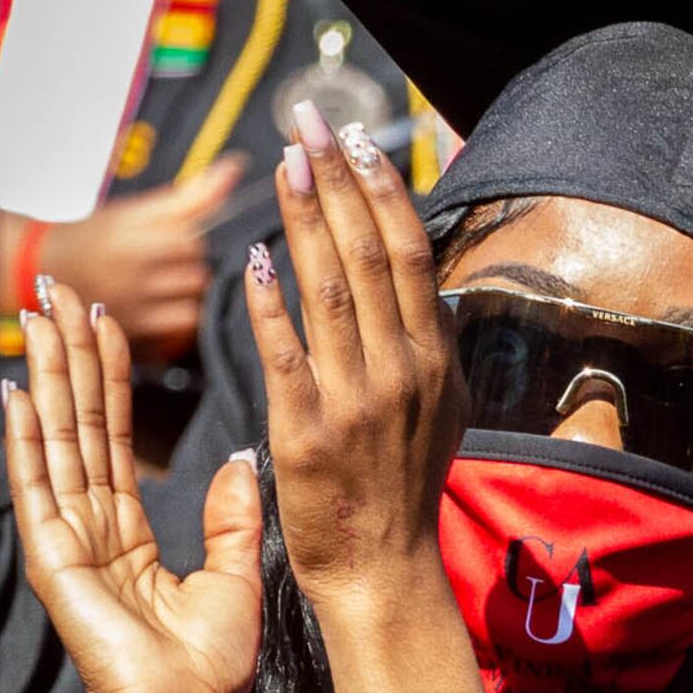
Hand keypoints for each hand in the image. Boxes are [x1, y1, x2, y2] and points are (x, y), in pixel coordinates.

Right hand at [2, 278, 260, 692]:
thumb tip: (242, 459)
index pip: (114, 438)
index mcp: (130, 532)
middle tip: (61, 294)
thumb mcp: (236, 576)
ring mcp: (67, 539)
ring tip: (42, 318)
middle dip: (70, 358)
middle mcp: (92, 526)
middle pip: (78, 425)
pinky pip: (39, 485)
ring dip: (50, 377)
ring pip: (58, 440)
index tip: (106, 323)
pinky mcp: (54, 557)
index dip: (110, 380)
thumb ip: (234, 517)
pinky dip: (28, 437)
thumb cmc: (208, 666)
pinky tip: (20, 389)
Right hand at [3, 158, 253, 354]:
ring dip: (191, 295)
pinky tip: (165, 309)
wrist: (41, 272)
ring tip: (167, 286)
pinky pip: (181, 331)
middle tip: (168, 263)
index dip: (191, 238)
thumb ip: (192, 195)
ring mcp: (130, 304)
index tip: (175, 238)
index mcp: (129, 231)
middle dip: (193, 265)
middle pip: (198, 270)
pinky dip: (182, 322)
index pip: (191, 237)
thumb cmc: (96, 240)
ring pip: (195, 302)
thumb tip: (235, 168)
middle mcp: (129, 269)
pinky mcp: (133, 333)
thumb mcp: (137, 210)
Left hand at [245, 106, 457, 623]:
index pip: (409, 255)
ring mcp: (357, 400)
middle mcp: (403, 371)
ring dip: (306, 218)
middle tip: (308, 123)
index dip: (381, 191)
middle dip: (337, 181)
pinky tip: (254, 259)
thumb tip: (427, 289)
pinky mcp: (307, 431)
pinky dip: (270, 305)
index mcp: (433, 361)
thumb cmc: (400, 489)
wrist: (382, 569)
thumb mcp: (438, 411)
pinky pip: (286, 354)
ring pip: (331, 289)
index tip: (353, 140)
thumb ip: (429, 348)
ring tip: (283, 162)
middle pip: (371, 255)